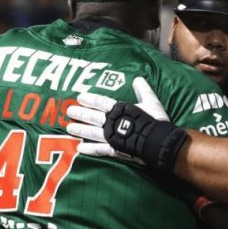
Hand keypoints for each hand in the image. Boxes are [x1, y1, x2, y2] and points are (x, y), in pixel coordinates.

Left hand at [67, 77, 187, 171]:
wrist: (158, 141)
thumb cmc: (154, 120)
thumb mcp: (151, 100)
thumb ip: (143, 89)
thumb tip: (138, 79)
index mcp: (119, 109)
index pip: (101, 102)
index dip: (90, 99)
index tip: (80, 97)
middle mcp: (112, 122)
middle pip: (92, 116)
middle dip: (80, 113)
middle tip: (69, 111)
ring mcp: (111, 137)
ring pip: (92, 132)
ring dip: (80, 129)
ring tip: (69, 128)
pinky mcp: (114, 150)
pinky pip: (99, 149)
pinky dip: (89, 149)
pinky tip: (79, 148)